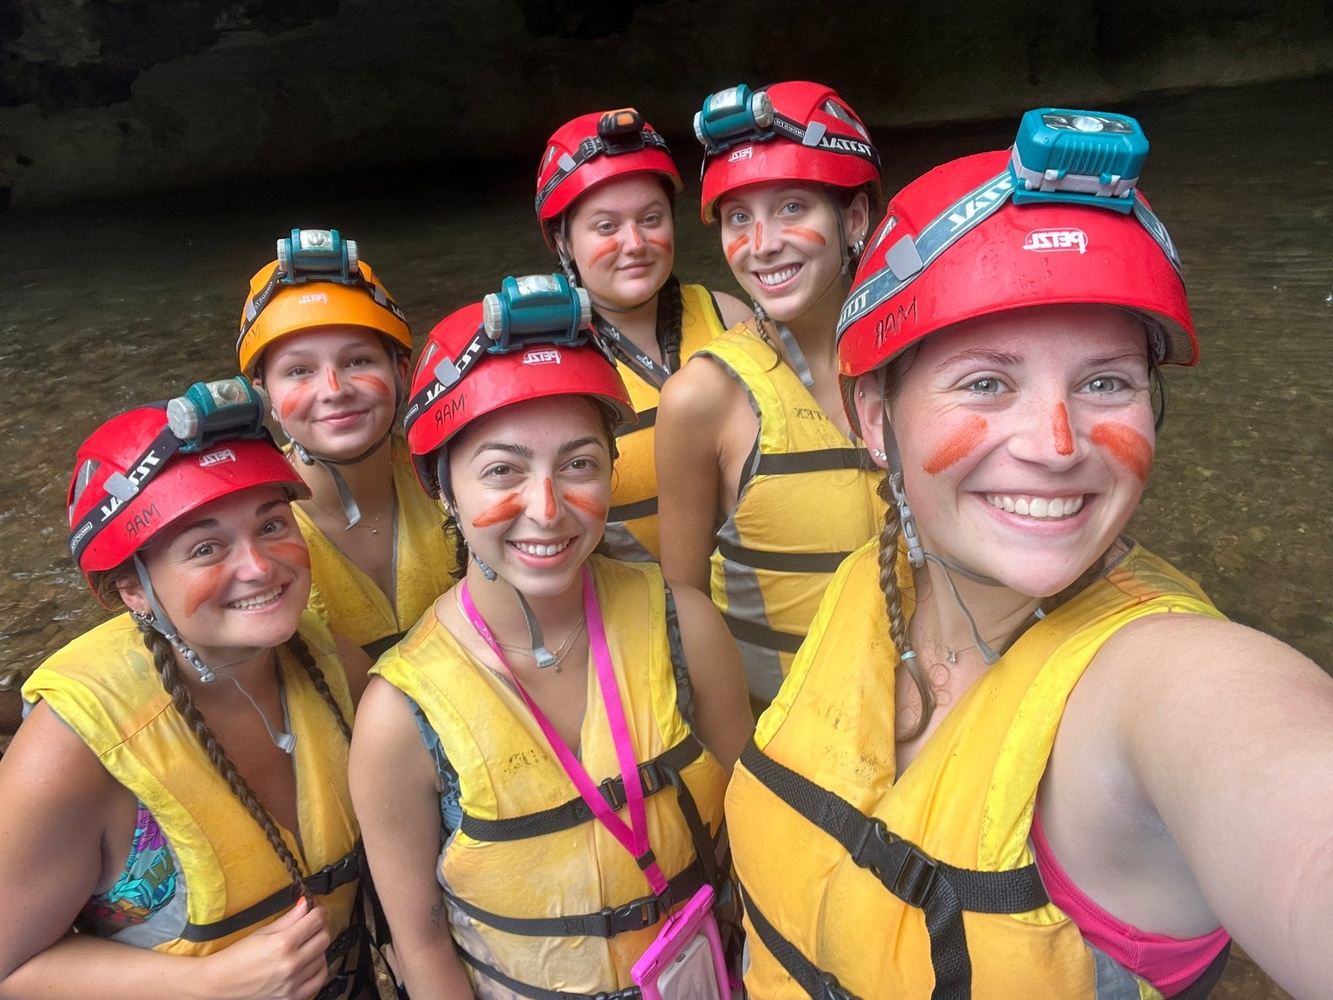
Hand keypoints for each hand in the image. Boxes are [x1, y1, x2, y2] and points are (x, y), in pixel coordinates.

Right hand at [199, 896, 330, 999]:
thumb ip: (288, 918)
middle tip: (311, 925)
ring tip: (306, 944)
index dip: (318, 911)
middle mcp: (291, 964)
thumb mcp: (262, 932)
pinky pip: (319, 979)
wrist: (220, 984)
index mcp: (282, 944)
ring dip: (318, 947)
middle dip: (319, 927)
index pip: (315, 921)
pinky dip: (318, 968)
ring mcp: (293, 982)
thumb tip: (305, 904)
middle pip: (323, 938)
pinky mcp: (292, 996)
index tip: (316, 910)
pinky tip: (311, 962)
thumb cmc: (236, 958)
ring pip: (323, 957)